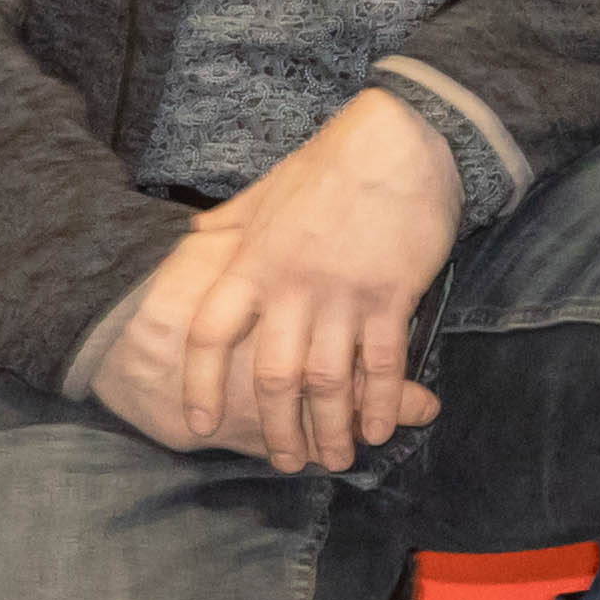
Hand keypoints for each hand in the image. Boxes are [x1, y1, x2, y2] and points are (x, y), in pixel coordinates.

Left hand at [95, 95, 459, 469]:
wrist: (403, 136)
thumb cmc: (334, 160)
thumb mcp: (267, 190)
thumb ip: (231, 223)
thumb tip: (196, 234)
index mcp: (253, 263)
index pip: (210, 336)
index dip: (199, 385)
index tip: (199, 425)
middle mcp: (291, 289)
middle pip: (273, 377)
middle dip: (279, 428)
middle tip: (286, 462)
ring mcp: (342, 295)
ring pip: (327, 381)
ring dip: (331, 427)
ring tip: (338, 458)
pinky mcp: (392, 294)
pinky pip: (382, 362)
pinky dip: (381, 400)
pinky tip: (383, 426)